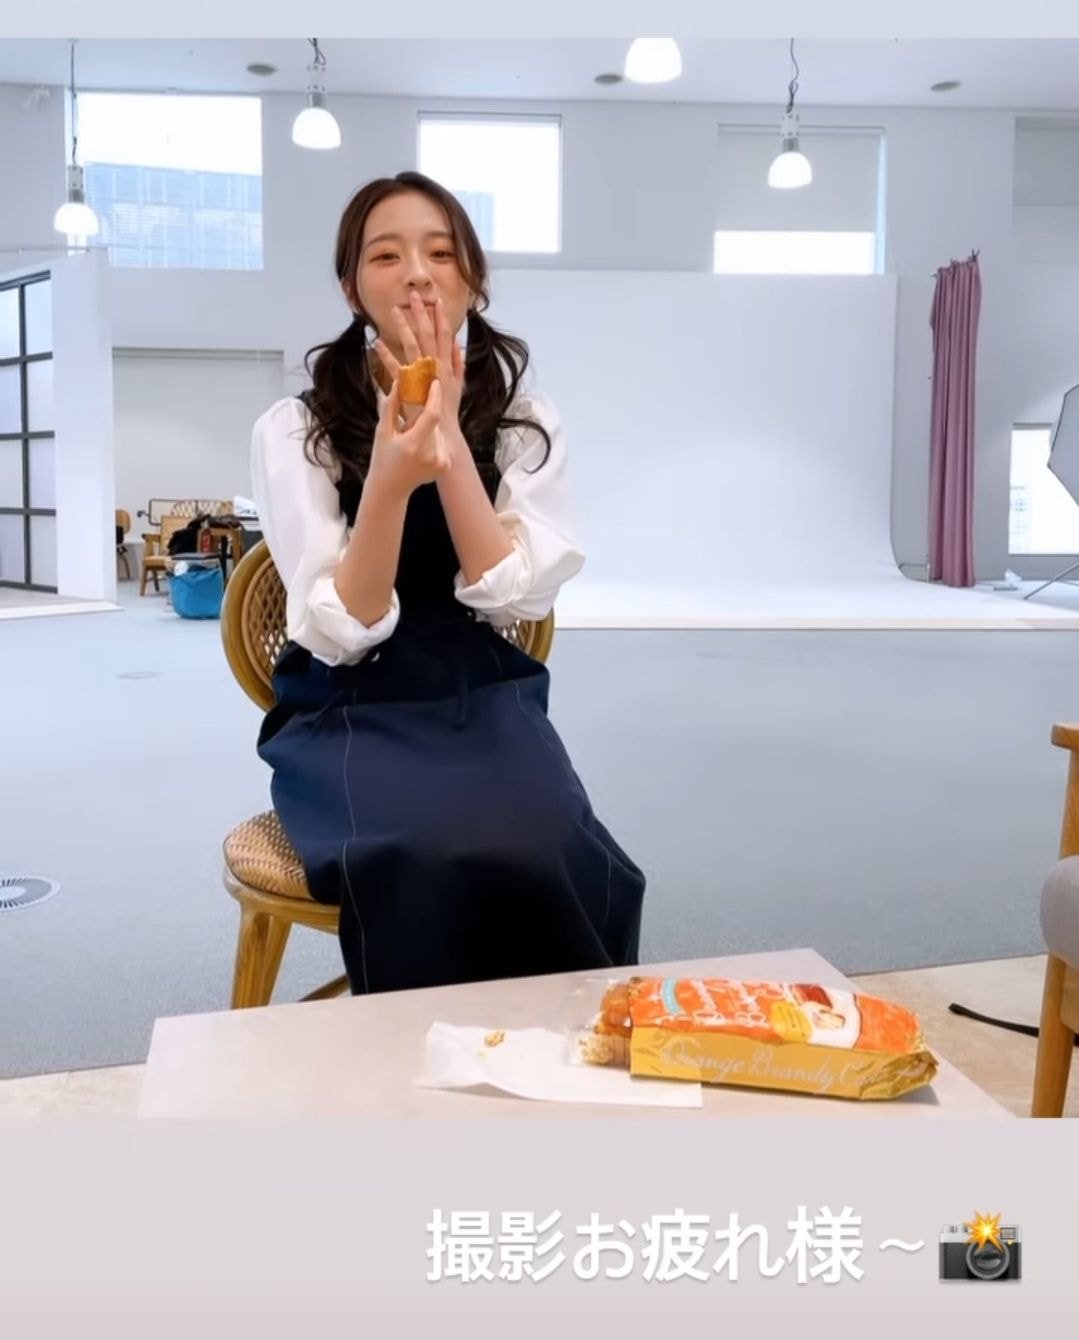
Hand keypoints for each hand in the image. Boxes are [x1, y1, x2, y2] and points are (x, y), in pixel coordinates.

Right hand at [367, 376, 451, 499]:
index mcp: (414, 445)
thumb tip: (399, 382)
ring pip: (439, 432)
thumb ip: (390, 406)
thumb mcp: (382, 432)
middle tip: (409, 427)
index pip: (432, 415)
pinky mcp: (446, 465)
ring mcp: (441, 462)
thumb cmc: (383, 458)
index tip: (435, 382)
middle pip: (434, 423)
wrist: (390, 489)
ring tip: (412, 444)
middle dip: (424, 418)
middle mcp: (431, 455)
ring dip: (428, 430)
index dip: (435, 397)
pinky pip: (442, 444)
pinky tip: (420, 453)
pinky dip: (433, 442)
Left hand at [374, 292, 464, 433]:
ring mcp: (422, 379)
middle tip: (415, 295)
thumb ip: (457, 362)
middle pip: (429, 336)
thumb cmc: (448, 410)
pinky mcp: (409, 390)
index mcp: (447, 366)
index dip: (441, 317)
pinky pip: (397, 369)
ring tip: (395, 310)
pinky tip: (377, 342)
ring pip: (413, 347)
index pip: (446, 336)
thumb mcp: (458, 384)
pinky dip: (386, 356)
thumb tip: (456, 342)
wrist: (441, 436)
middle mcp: (436, 370)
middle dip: (422, 315)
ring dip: (404, 327)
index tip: (436, 299)